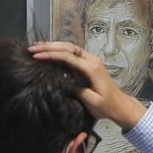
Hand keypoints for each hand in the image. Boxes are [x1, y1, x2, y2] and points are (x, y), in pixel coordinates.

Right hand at [28, 41, 146, 129]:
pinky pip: (73, 53)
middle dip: (49, 46)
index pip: (68, 57)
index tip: (36, 56)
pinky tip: (50, 52)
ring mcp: (91, 60)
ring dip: (54, 46)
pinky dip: (60, 50)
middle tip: (32, 48)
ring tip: (37, 47)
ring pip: (70, 48)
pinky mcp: (90, 64)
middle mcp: (92, 60)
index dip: (51, 55)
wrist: (120, 105)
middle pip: (68, 47)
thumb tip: (62, 78)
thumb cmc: (107, 106)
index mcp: (92, 68)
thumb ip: (78, 89)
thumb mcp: (92, 101)